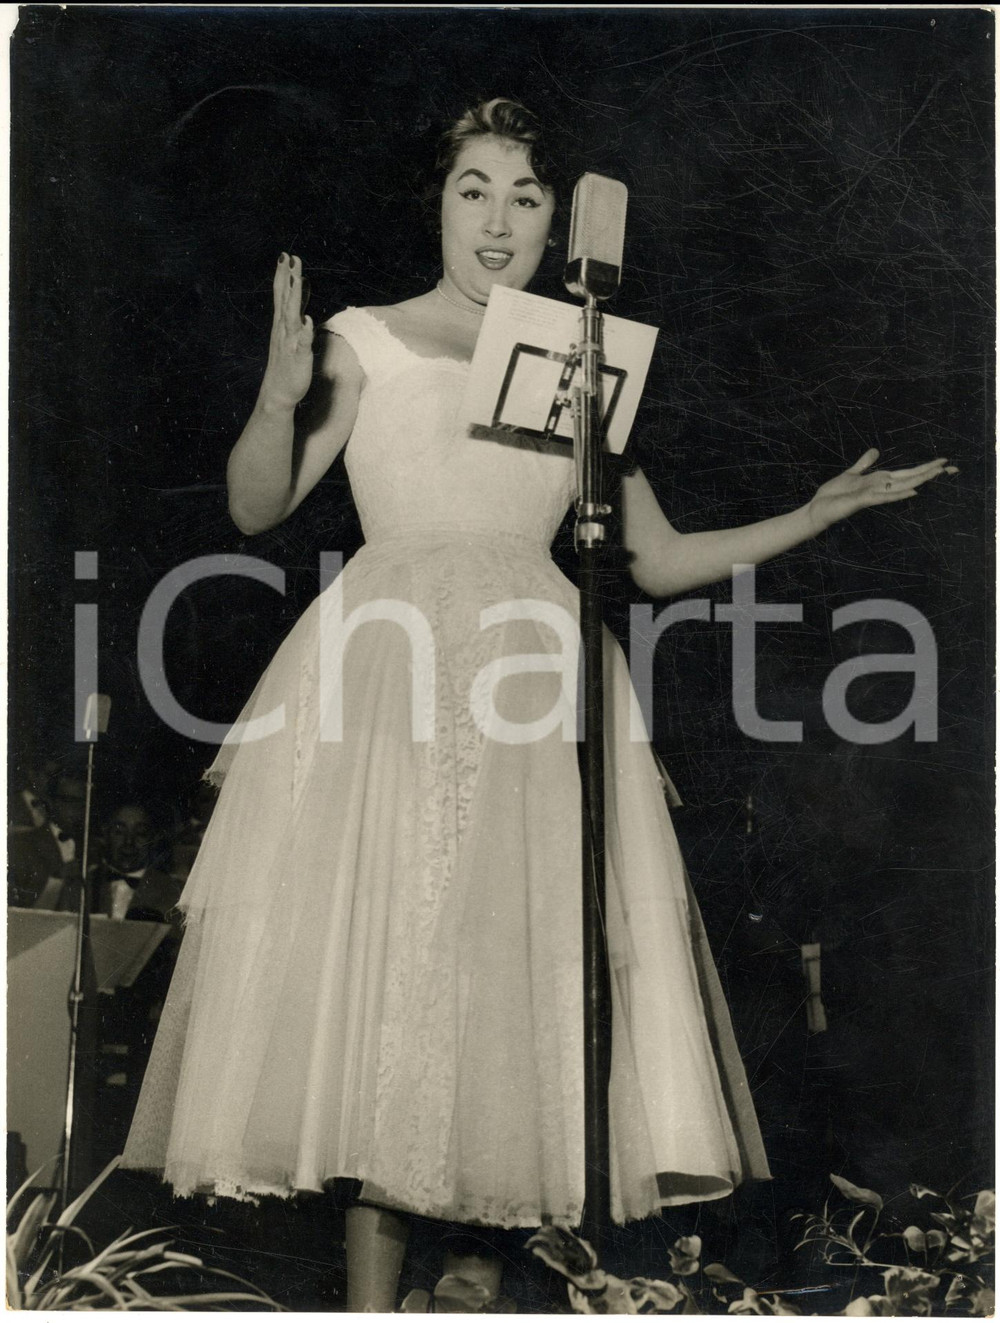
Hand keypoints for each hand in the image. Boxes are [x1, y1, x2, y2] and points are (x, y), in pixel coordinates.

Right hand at [260, 252, 313, 410]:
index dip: (283, 275)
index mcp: (281, 325)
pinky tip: (308, 320)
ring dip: (294, 296)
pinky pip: (302, 343)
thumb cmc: (286, 367)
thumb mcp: (291, 339)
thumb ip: (296, 319)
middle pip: (284, 299)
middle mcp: (283, 330)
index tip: (285, 256)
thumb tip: (302, 305)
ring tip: (296, 278)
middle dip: (287, 277)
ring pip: (292, 315)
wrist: (278, 394)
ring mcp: (289, 342)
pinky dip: (304, 331)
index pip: (281, 295)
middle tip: (288, 256)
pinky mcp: (298, 357)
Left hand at [807, 448, 957, 533]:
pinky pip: (884, 496)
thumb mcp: (851, 474)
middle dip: (929, 472)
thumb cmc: (834, 494)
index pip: (907, 473)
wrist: (819, 508)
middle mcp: (880, 488)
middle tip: (951, 467)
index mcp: (879, 480)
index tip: (943, 462)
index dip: (925, 467)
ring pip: (902, 487)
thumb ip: (864, 464)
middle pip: (910, 478)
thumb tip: (876, 451)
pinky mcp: (864, 501)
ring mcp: (874, 495)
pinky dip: (898, 494)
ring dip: (920, 480)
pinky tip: (913, 491)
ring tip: (938, 474)